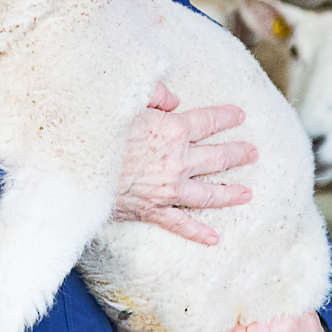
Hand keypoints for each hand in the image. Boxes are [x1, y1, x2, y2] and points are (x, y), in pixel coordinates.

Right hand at [114, 82, 255, 244]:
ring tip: (247, 193)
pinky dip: (198, 232)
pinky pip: (181, 224)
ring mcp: (168, 190)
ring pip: (208, 193)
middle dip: (237, 153)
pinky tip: (214, 238)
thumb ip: (156, 94)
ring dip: (229, 193)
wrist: (78, 167)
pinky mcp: (153, 210)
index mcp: (173, 130)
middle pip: (216, 157)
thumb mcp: (129, 99)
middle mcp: (178, 161)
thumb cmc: (101, 129)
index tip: (240, 115)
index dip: (226, 117)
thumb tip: (174, 99)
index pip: (208, 121)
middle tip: (252, 152)